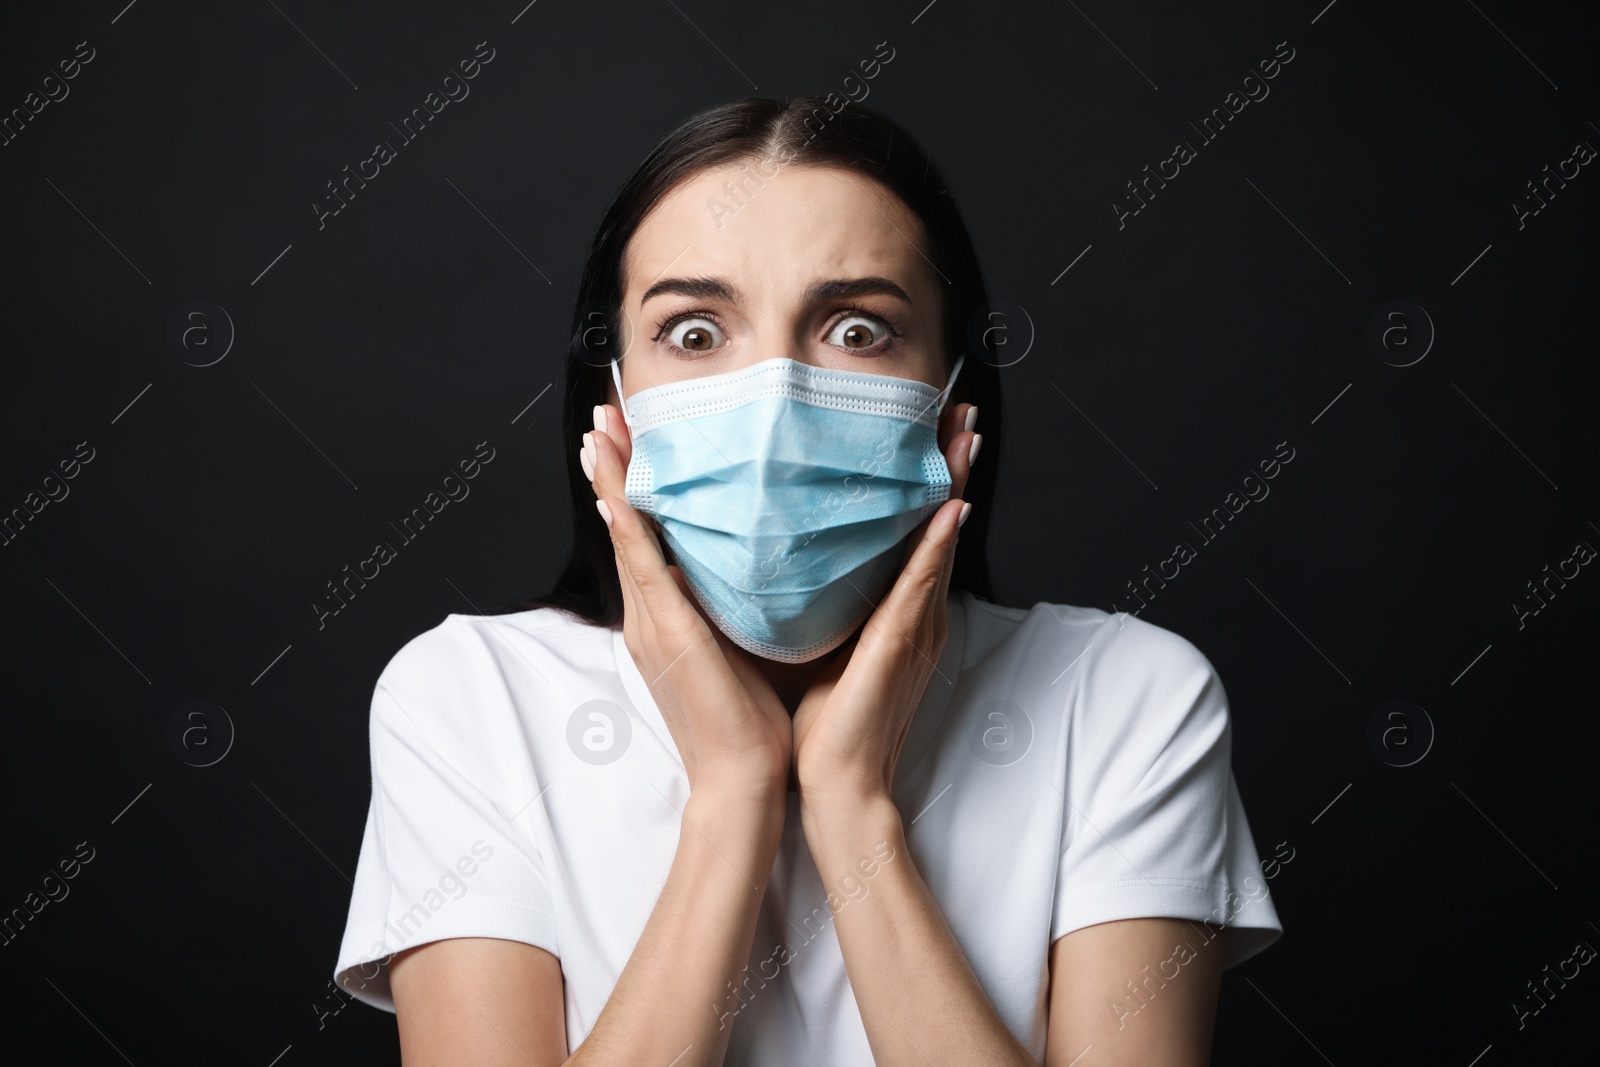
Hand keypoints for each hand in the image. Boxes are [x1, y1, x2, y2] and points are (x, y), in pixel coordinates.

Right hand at [585, 402, 793, 803]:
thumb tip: (753, 570)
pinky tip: (617, 492)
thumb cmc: (750, 723)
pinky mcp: (665, 632)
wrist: (742, 779)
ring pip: (625, 536)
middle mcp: (649, 616)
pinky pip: (641, 566)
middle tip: (603, 414)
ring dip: (610, 480)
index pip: (643, 539)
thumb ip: (735, 610)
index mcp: (666, 620)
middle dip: (611, 468)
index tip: (624, 441)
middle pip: (624, 526)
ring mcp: (651, 623)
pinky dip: (627, 525)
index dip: (630, 488)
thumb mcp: (740, 650)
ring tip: (601, 430)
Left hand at [790, 399, 979, 808]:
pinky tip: (947, 509)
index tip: (928, 428)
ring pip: (938, 541)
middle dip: (948, 464)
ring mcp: (914, 628)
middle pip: (936, 522)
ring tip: (962, 435)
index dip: (925, 478)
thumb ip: (819, 602)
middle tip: (958, 410)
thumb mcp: (819, 644)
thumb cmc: (824, 726)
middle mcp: (913, 612)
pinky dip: (935, 546)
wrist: (836, 787)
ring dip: (952, 485)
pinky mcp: (901, 646)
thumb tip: (787, 558)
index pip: (912, 529)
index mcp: (894, 611)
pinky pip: (921, 586)